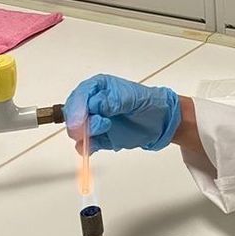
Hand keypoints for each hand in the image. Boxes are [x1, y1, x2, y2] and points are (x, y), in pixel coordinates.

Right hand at [64, 75, 180, 152]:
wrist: (161, 121)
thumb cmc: (148, 103)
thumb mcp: (133, 97)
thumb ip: (113, 100)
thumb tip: (95, 104)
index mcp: (98, 88)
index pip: (80, 96)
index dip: (77, 107)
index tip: (82, 119)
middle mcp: (92, 104)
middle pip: (73, 114)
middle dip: (80, 122)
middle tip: (98, 126)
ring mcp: (94, 121)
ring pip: (76, 130)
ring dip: (84, 134)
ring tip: (104, 130)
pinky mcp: (99, 138)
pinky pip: (85, 145)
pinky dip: (85, 147)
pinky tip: (92, 147)